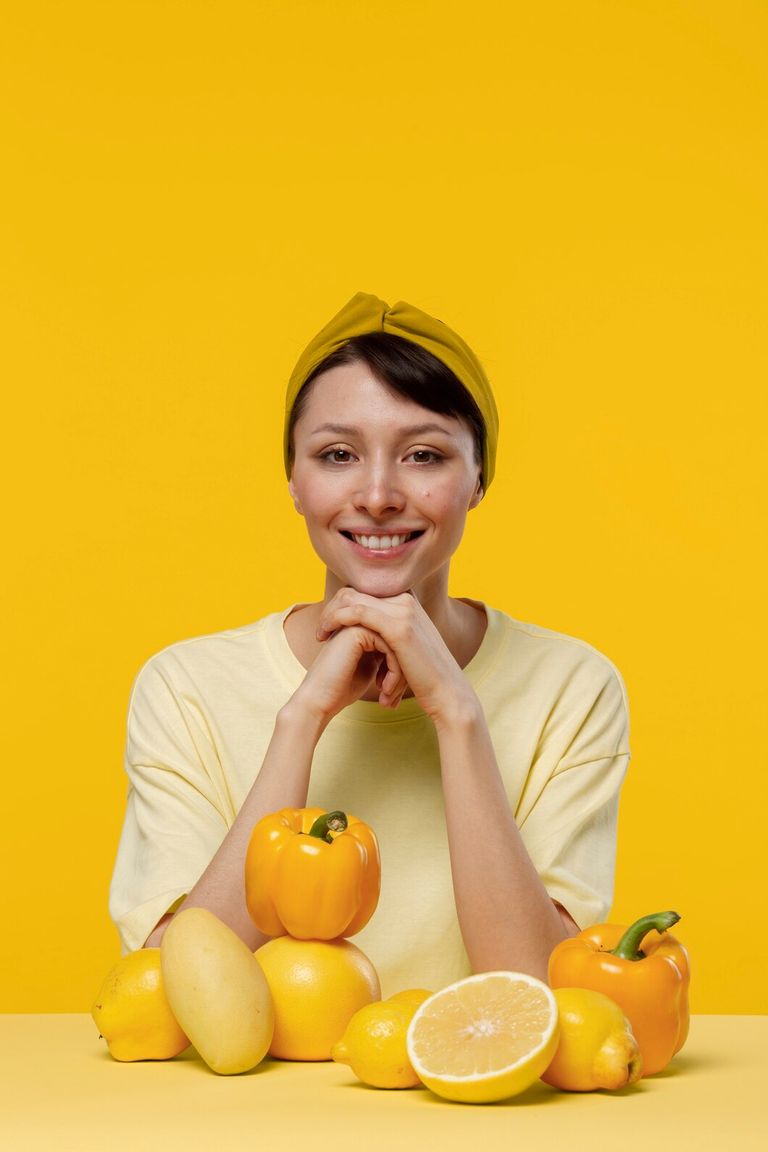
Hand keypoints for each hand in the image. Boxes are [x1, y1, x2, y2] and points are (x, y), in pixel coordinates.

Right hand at [292, 619, 407, 724]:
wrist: (319, 700)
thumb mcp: (373, 666)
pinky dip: (394, 672)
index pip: (397, 640)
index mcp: (363, 625)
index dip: (400, 666)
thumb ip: (387, 651)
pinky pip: (391, 646)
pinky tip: (384, 690)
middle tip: (393, 696)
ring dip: (399, 673)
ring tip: (389, 696)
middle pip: (400, 640)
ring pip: (398, 643)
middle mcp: (360, 619)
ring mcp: (357, 621)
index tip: (394, 692)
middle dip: (402, 670)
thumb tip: (413, 651)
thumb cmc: (344, 688)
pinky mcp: (356, 629)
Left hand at [315, 588, 475, 721]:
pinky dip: (337, 620)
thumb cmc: (425, 679)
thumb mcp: (405, 650)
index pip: (365, 592)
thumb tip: (367, 636)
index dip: (342, 606)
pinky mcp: (399, 626)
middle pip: (356, 591)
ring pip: (353, 599)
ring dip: (332, 615)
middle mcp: (406, 600)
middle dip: (333, 608)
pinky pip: (358, 613)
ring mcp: (404, 610)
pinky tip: (327, 635)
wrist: (448, 694)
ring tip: (321, 636)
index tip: (328, 626)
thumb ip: (388, 636)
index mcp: (408, 602)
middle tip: (321, 631)